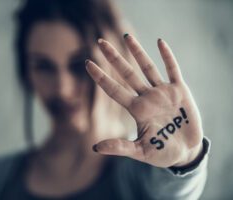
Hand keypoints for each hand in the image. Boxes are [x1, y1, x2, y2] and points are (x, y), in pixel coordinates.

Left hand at [85, 34, 202, 167]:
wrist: (186, 151)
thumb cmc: (163, 152)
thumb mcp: (141, 151)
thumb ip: (120, 147)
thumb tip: (95, 147)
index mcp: (137, 110)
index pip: (114, 89)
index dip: (100, 77)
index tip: (87, 63)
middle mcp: (147, 97)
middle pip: (127, 73)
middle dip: (114, 58)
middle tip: (100, 42)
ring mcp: (163, 92)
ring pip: (147, 67)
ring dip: (137, 52)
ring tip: (126, 37)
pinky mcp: (180, 91)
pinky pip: (173, 70)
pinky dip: (167, 56)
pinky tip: (160, 42)